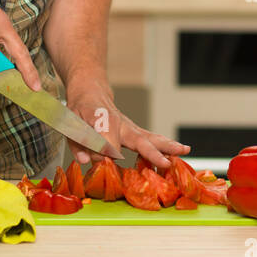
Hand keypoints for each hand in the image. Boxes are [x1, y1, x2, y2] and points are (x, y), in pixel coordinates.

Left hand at [64, 77, 189, 168]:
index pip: (109, 144)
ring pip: (150, 137)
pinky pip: (151, 139)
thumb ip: (78, 143)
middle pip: (139, 139)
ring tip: (185, 151)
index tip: (101, 162)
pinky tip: (180, 151)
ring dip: (168, 146)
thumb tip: (86, 161)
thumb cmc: (79, 109)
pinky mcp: (134, 131)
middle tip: (166, 164)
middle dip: (153, 152)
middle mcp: (120, 123)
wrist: (91, 92)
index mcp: (102, 120)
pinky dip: (166, 145)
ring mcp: (130, 127)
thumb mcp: (71, 124)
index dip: (105, 155)